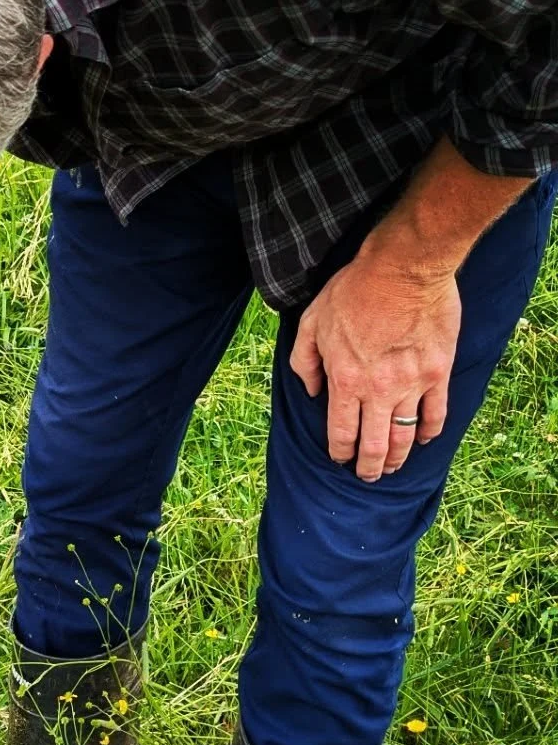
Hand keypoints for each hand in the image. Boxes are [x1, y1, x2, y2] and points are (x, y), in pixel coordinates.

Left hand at [289, 242, 459, 481]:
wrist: (404, 268)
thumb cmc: (353, 291)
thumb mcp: (312, 323)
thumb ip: (305, 363)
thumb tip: (312, 392)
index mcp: (345, 381)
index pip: (341, 432)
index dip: (339, 452)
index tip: (339, 460)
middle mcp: (379, 390)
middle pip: (375, 444)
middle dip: (369, 467)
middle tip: (367, 477)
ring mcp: (412, 383)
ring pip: (405, 435)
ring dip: (398, 457)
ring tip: (392, 468)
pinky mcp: (438, 371)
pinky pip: (437, 412)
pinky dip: (430, 431)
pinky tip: (424, 440)